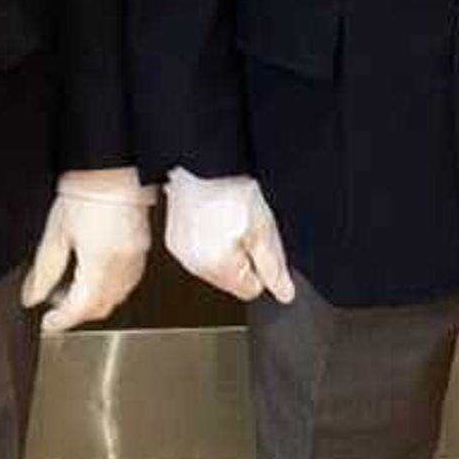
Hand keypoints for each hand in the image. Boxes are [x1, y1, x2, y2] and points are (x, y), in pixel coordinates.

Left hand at [22, 169, 153, 333]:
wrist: (111, 168)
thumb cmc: (86, 191)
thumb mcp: (55, 233)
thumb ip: (44, 271)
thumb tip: (32, 296)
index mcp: (99, 264)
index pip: (80, 309)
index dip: (61, 321)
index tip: (48, 322)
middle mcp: (122, 266)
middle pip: (100, 308)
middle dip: (77, 313)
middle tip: (56, 305)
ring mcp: (136, 259)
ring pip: (116, 298)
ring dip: (94, 301)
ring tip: (71, 286)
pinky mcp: (142, 250)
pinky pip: (127, 282)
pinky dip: (109, 287)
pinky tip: (93, 274)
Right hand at [162, 169, 296, 305]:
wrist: (203, 164)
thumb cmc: (231, 190)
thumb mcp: (263, 229)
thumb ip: (273, 266)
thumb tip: (284, 293)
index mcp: (219, 267)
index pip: (251, 290)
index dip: (261, 268)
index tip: (258, 243)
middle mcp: (195, 266)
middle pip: (232, 281)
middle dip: (243, 259)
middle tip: (243, 228)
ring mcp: (181, 254)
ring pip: (215, 267)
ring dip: (225, 251)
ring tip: (227, 221)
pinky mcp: (174, 241)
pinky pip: (199, 253)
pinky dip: (208, 242)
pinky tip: (212, 220)